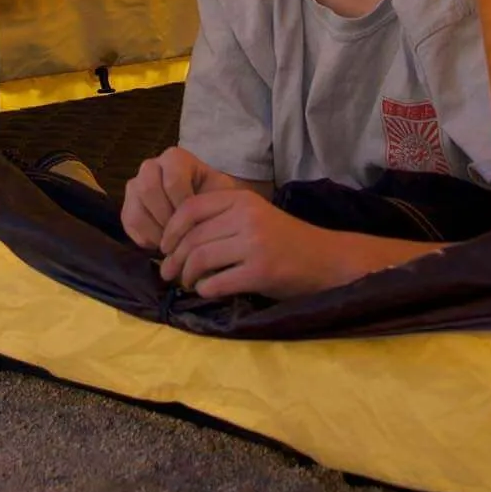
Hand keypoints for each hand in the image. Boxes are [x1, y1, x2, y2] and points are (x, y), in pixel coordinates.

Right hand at [120, 147, 244, 250]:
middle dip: (167, 218)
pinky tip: (164, 243)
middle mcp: (151, 167)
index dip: (183, 205)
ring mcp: (135, 186)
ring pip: (136, 209)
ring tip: (175, 242)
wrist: (206, 208)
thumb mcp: (221, 195)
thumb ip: (214, 203)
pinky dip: (146, 239)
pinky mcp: (127, 206)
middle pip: (148, 190)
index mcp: (175, 158)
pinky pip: (129, 224)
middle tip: (183, 234)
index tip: (196, 220)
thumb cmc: (215, 199)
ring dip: (156, 231)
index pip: (172, 180)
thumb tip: (200, 226)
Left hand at [157, 190, 362, 299]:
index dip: (171, 230)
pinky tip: (207, 292)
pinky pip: (218, 282)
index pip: (191, 208)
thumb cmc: (286, 240)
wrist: (326, 259)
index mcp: (242, 199)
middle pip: (192, 237)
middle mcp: (246, 217)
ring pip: (200, 259)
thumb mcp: (254, 217)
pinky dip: (205, 290)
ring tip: (187, 284)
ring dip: (187, 276)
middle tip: (168, 273)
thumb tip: (175, 240)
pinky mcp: (261, 271)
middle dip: (173, 259)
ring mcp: (254, 244)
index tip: (164, 247)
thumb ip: (221, 220)